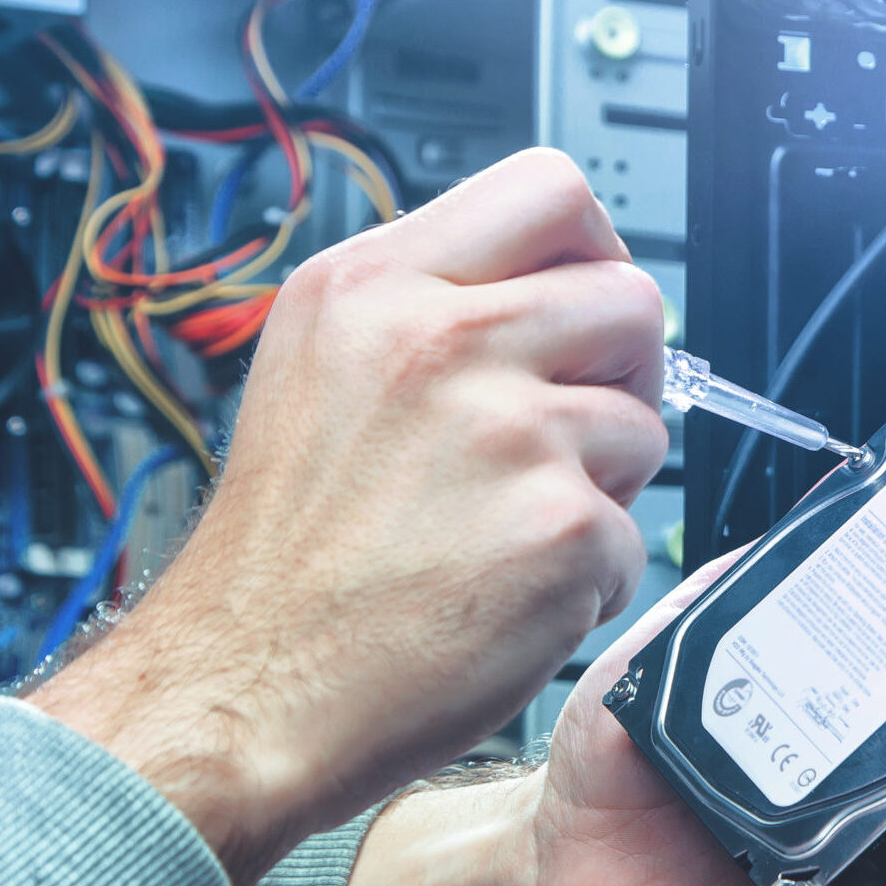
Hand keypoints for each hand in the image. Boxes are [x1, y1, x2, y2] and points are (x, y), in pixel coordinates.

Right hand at [35, 148, 668, 885]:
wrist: (238, 694)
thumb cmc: (276, 562)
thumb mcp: (314, 373)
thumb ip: (426, 312)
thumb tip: (551, 289)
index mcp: (373, 286)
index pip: (549, 191)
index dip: (590, 252)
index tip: (579, 311)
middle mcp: (440, 344)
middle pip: (631, 299)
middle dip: (617, 374)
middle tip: (556, 439)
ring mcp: (508, 434)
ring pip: (647, 424)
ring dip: (602, 485)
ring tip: (506, 531)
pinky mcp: (560, 529)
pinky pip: (636, 537)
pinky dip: (592, 580)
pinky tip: (507, 597)